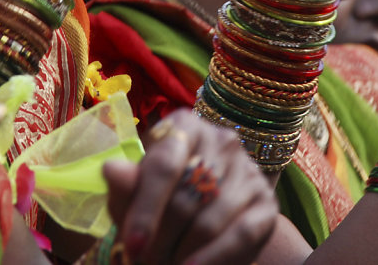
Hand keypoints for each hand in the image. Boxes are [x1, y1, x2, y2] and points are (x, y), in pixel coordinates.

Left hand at [103, 109, 277, 264]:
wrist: (199, 216)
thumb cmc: (158, 201)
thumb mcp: (135, 195)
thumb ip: (125, 186)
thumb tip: (111, 170)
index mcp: (184, 126)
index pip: (164, 165)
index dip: (146, 208)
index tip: (131, 245)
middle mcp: (221, 139)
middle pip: (187, 196)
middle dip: (161, 238)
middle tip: (145, 261)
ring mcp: (248, 169)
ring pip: (211, 219)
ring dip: (183, 252)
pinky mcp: (266, 201)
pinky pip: (242, 235)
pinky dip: (214, 259)